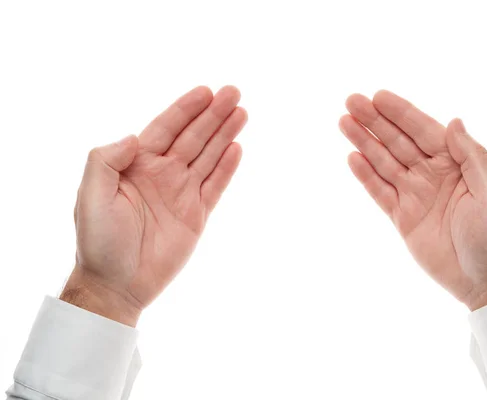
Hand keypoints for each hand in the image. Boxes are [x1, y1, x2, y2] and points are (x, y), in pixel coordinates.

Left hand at [61, 86, 246, 325]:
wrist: (117, 283)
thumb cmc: (98, 241)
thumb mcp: (91, 196)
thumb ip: (105, 161)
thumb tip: (134, 138)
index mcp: (136, 165)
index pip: (166, 128)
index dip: (186, 109)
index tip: (206, 91)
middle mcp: (162, 174)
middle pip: (193, 137)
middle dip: (213, 114)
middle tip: (234, 93)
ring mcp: (181, 194)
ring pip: (208, 157)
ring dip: (225, 134)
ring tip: (242, 112)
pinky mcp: (196, 216)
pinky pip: (215, 186)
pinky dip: (227, 168)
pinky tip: (237, 148)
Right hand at [340, 90, 486, 309]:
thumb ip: (473, 155)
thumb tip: (453, 121)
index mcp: (457, 163)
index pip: (423, 130)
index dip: (400, 113)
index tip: (378, 96)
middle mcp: (433, 174)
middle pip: (398, 141)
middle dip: (375, 121)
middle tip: (351, 101)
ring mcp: (415, 195)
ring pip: (384, 163)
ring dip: (364, 143)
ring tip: (344, 123)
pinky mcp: (402, 218)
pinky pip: (380, 192)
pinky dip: (366, 176)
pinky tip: (352, 158)